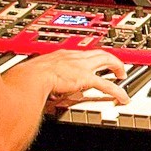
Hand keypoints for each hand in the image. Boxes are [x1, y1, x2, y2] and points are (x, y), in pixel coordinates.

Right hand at [11, 49, 130, 112]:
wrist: (30, 78)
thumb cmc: (27, 77)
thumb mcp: (36, 73)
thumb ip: (41, 77)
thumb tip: (38, 87)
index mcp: (61, 54)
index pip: (81, 52)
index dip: (90, 56)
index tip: (93, 60)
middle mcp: (74, 57)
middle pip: (98, 52)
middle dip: (109, 58)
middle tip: (116, 66)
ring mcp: (81, 67)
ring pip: (106, 61)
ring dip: (117, 67)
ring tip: (122, 76)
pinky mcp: (86, 78)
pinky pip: (106, 84)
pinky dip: (117, 91)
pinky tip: (123, 98)